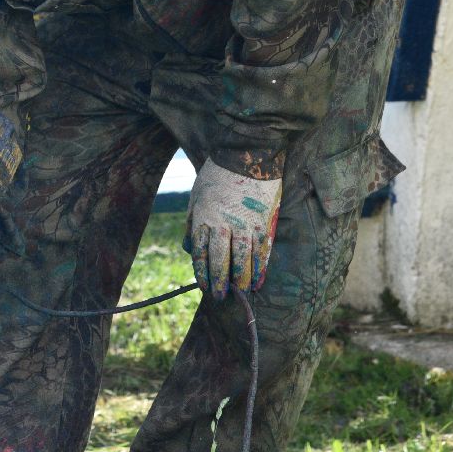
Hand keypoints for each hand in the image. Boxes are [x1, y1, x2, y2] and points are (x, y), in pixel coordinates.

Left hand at [186, 159, 282, 299]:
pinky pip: (261, 252)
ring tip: (240, 293)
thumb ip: (192, 222)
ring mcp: (245, 225)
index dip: (202, 273)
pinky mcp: (263, 222)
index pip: (201, 254)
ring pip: (242, 261)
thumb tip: (190, 248)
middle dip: (219, 283)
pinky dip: (260, 269)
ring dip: (240, 280)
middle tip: (220, 298)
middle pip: (221, 262)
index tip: (204, 286)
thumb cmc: (217, 173)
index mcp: (204, 218)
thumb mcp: (196, 194)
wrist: (247, 153)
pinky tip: (258, 281)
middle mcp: (223, 225)